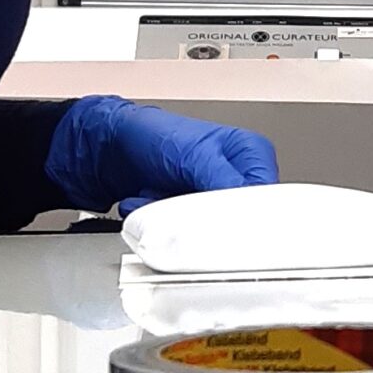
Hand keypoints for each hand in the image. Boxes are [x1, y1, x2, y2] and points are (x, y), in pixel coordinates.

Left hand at [45, 95, 278, 214]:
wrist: (106, 148)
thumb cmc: (151, 135)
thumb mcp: (194, 154)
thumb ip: (222, 180)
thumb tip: (245, 210)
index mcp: (250, 154)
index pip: (266, 198)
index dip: (248, 218)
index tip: (227, 230)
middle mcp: (236, 175)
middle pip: (238, 220)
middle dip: (203, 219)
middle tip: (179, 205)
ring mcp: (210, 197)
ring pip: (209, 232)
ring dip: (177, 222)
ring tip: (156, 196)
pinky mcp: (187, 214)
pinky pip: (185, 236)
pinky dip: (163, 226)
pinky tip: (149, 201)